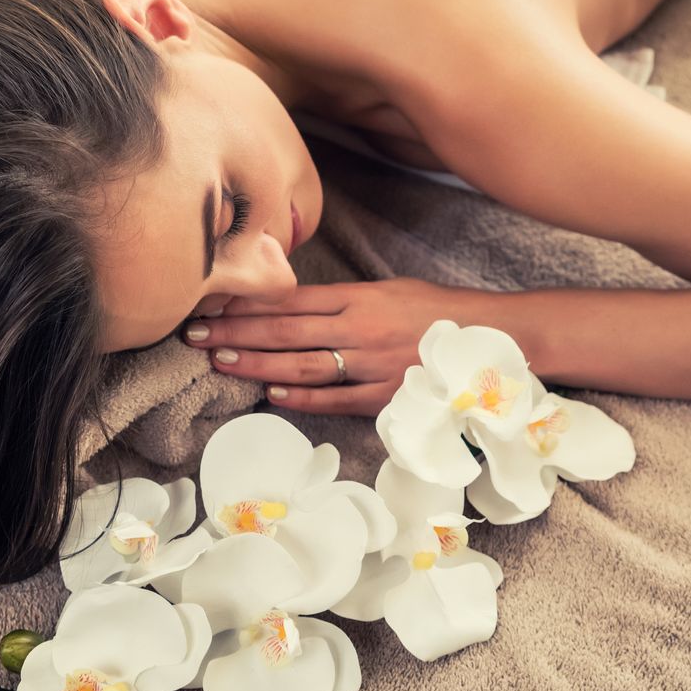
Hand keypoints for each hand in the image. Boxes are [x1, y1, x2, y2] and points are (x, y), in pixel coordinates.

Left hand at [184, 277, 469, 416]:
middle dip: (234, 333)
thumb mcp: (390, 290)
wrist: (496, 340)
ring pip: (302, 367)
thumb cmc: (440, 312)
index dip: (245, 303)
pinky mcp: (387, 398)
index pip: (289, 300)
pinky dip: (302, 398)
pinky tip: (271, 395)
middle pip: (284, 332)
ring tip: (219, 362)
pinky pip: (336, 400)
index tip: (208, 303)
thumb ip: (343, 300)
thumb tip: (291, 306)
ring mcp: (373, 366)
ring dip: (256, 365)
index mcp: (361, 297)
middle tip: (193, 335)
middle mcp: (361, 329)